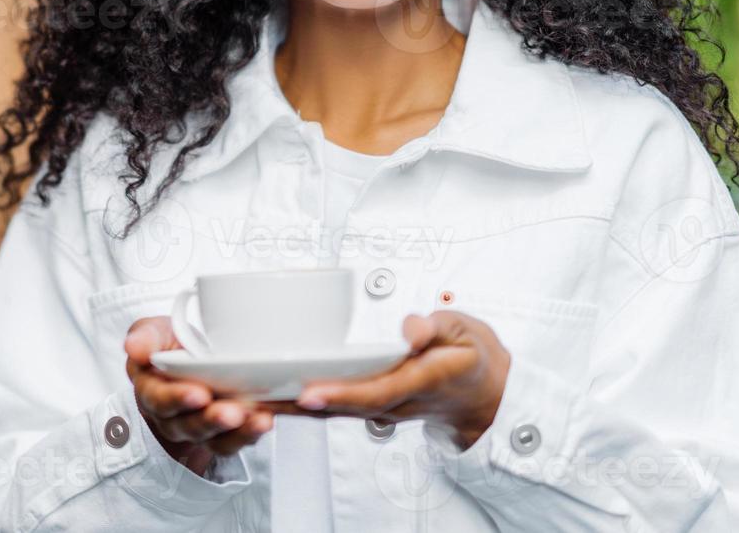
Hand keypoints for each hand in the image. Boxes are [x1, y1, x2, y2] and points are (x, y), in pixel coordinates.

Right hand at [124, 317, 275, 477]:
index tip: (198, 394)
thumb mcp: (155, 332)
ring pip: (218, 440)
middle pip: (192, 426)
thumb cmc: (170, 346)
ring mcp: (204, 426)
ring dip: (240, 433)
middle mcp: (177, 417)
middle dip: (213, 421)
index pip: (161, 401)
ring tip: (259, 419)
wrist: (190, 358)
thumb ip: (145, 337)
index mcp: (153, 391)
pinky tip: (271, 419)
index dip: (178, 400)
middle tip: (232, 412)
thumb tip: (134, 347)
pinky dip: (257, 432)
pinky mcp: (230, 431)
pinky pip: (241, 439)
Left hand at [271, 311, 509, 450]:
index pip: (376, 392)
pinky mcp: (372, 406)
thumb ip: (437, 328)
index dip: (341, 394)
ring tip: (254, 398)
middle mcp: (398, 401)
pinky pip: (335, 409)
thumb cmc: (470, 357)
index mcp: (421, 381)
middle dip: (301, 405)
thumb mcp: (465, 332)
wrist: (484, 394)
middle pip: (344, 408)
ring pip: (333, 411)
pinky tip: (274, 397)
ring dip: (294, 408)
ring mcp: (384, 408)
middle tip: (261, 397)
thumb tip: (411, 328)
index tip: (310, 391)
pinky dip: (303, 406)